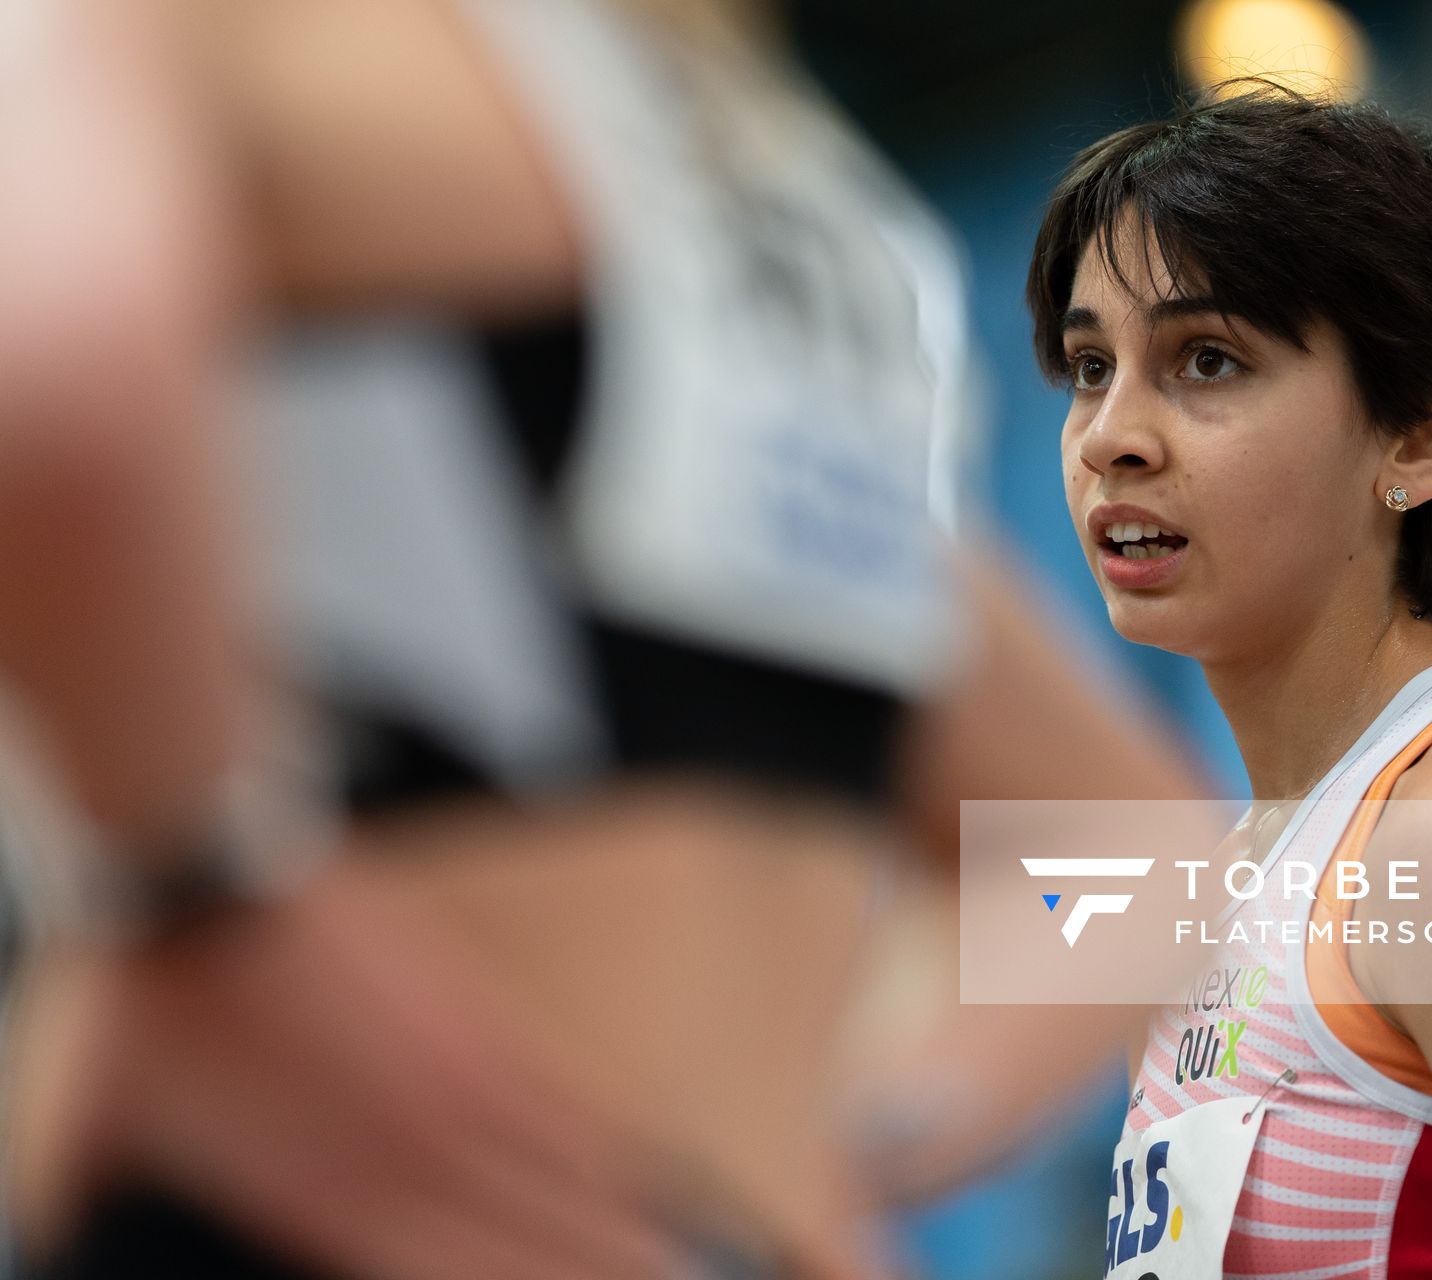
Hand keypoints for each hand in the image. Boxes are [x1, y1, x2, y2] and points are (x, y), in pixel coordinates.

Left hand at [8, 859, 683, 1279]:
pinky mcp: (481, 1026)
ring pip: (569, 1185)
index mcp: (325, 1198)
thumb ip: (100, 1212)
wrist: (213, 878)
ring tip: (674, 1273)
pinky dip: (608, 1159)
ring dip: (622, 1239)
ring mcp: (459, 1086)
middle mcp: (412, 1156)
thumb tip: (66, 1243)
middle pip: (536, 1249)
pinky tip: (641, 1184)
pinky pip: (565, 1109)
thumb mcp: (107, 1136)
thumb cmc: (155, 1010)